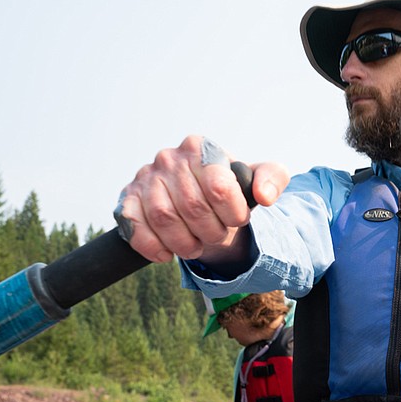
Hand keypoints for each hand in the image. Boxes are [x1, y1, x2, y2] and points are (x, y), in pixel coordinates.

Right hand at [113, 135, 289, 263]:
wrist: (200, 201)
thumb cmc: (231, 189)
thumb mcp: (258, 179)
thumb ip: (273, 178)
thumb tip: (263, 196)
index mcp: (201, 148)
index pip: (219, 187)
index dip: (232, 213)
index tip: (237, 219)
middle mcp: (169, 158)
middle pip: (192, 207)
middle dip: (211, 232)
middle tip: (217, 236)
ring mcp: (145, 177)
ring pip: (164, 218)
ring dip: (185, 243)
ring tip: (196, 245)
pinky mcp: (127, 199)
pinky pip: (135, 227)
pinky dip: (153, 247)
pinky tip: (167, 253)